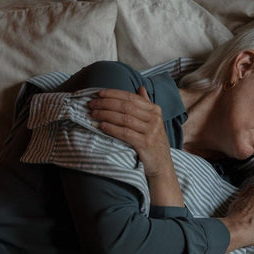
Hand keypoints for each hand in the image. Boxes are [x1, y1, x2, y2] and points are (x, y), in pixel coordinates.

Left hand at [88, 87, 183, 206]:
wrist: (162, 166)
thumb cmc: (153, 143)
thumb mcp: (153, 122)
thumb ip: (146, 105)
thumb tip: (140, 88)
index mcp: (155, 110)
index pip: (130, 97)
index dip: (113, 94)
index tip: (98, 94)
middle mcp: (154, 118)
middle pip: (125, 106)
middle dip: (105, 103)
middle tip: (91, 104)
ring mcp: (151, 131)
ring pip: (124, 118)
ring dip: (105, 115)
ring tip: (93, 114)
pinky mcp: (145, 144)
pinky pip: (125, 133)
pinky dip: (111, 128)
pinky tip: (102, 126)